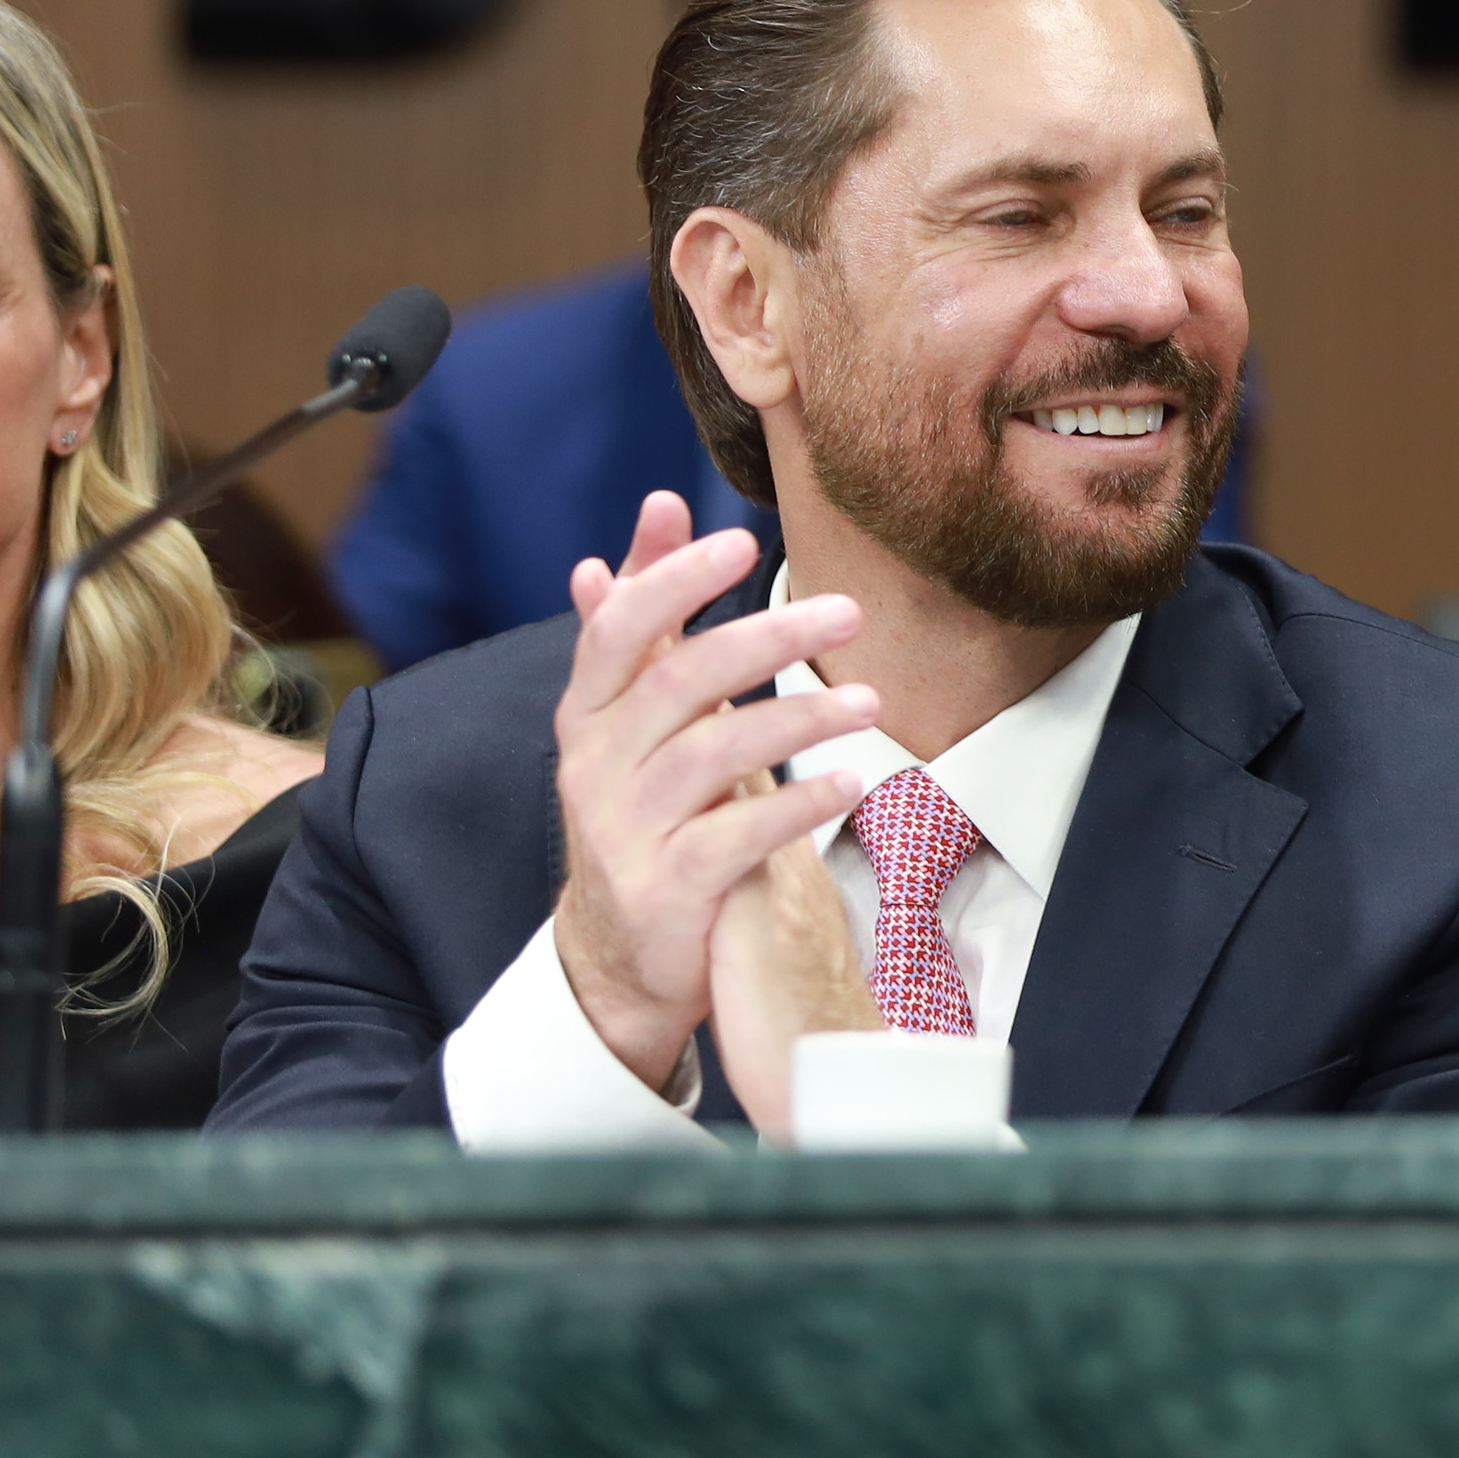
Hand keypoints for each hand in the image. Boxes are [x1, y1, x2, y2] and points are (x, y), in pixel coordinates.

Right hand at [548, 492, 876, 1093]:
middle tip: (848, 610)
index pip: (619, 630)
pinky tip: (849, 782)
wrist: (622, 950)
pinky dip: (796, 806)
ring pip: (710, 756)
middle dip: (765, 638)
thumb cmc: (644, 805)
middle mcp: (594, 764)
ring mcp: (623, 830)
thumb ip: (650, 611)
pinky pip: (733, 839)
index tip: (741, 538)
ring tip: (870, 703)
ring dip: (798, 719)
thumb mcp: (637, 710)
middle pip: (677, 683)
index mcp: (588, 712)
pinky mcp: (663, 891)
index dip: (674, 580)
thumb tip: (659, 507)